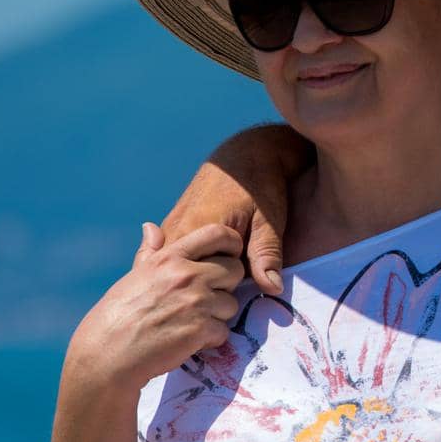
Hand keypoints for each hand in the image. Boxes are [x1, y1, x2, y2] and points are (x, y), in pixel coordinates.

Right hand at [67, 223, 246, 396]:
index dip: (232, 244)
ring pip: (232, 304)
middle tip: (206, 299)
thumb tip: (150, 227)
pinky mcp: (200, 330)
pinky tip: (188, 341)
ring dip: (218, 316)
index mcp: (169, 258)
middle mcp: (185, 275)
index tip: (229, 256)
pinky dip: (210, 339)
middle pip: (235, 270)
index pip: (217, 234)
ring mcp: (195, 302)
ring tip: (191, 322)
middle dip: (226, 286)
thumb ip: (149, 252)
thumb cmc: (116, 316)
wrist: (105, 356)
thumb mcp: (134, 277)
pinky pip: (223, 331)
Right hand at [161, 124, 306, 294]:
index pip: (204, 280)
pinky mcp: (169, 229)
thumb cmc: (261, 185)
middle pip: (188, 278)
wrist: (245, 152)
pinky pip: (175, 259)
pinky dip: (190, 265)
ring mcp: (168, 230)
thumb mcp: (269, 221)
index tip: (242, 275)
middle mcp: (175, 232)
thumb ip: (267, 254)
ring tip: (222, 263)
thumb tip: (272, 289)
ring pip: (180, 270)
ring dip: (199, 274)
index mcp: (196, 231)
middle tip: (234, 268)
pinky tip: (207, 260)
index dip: (227, 285)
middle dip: (210, 283)